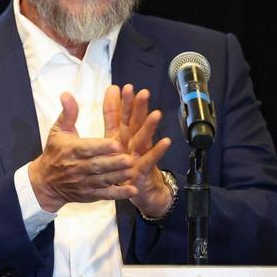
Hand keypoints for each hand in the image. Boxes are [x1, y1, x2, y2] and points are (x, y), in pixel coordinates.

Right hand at [28, 92, 137, 212]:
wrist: (45, 182)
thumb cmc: (54, 152)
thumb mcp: (58, 131)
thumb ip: (68, 113)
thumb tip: (67, 94)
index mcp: (71, 150)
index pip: (87, 148)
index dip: (101, 147)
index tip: (115, 144)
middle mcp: (77, 168)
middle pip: (97, 166)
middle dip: (113, 163)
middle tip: (128, 158)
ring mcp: (84, 183)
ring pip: (103, 180)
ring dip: (118, 176)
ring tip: (133, 171)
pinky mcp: (89, 194)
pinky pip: (105, 195)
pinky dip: (118, 193)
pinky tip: (132, 190)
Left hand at [104, 84, 173, 216]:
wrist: (138, 188)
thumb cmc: (123, 162)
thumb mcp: (112, 138)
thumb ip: (112, 115)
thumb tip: (110, 91)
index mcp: (119, 134)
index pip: (118, 115)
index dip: (119, 103)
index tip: (120, 87)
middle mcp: (130, 142)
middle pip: (134, 122)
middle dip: (138, 108)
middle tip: (142, 93)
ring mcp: (138, 155)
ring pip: (144, 138)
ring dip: (150, 127)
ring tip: (156, 114)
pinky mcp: (143, 170)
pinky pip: (151, 160)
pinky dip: (158, 151)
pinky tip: (166, 141)